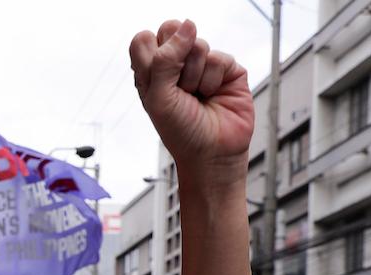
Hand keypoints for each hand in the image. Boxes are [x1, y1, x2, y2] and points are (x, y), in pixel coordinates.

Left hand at [130, 20, 252, 179]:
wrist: (211, 154)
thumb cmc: (181, 132)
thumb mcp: (159, 98)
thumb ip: (164, 60)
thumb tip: (187, 25)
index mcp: (151, 71)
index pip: (144, 39)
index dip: (152, 53)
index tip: (158, 79)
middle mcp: (175, 64)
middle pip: (171, 29)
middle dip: (175, 59)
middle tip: (178, 85)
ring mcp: (201, 64)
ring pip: (197, 44)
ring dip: (194, 76)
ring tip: (196, 96)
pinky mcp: (226, 68)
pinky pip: (219, 57)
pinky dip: (213, 80)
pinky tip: (212, 95)